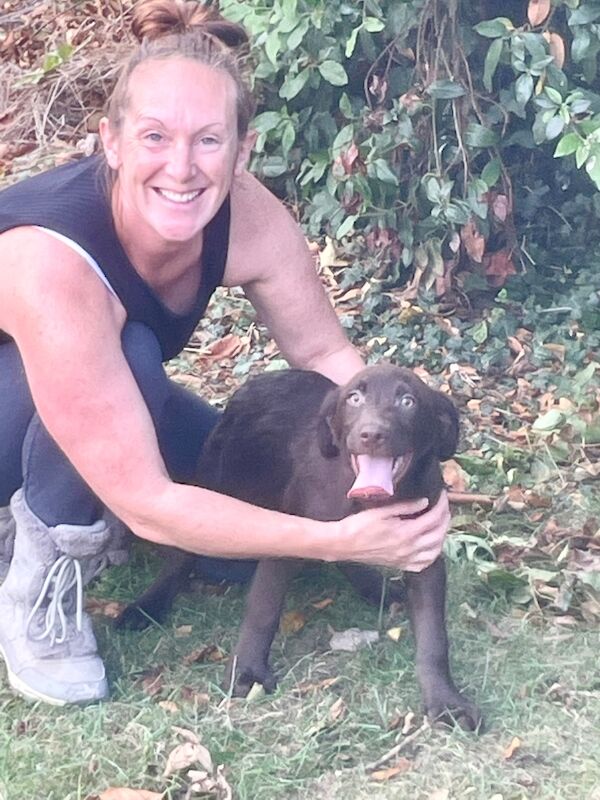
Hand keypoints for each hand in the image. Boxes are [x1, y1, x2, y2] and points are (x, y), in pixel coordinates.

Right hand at [336, 491, 450, 571]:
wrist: (344, 544)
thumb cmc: (359, 525)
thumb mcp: (382, 511)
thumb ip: (405, 507)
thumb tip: (424, 502)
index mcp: (406, 533)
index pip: (433, 518)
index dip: (441, 505)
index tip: (442, 496)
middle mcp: (409, 549)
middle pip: (438, 534)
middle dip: (445, 519)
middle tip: (444, 507)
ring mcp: (405, 559)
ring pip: (435, 551)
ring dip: (442, 537)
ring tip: (440, 524)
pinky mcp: (399, 565)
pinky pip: (423, 564)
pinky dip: (432, 555)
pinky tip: (430, 546)